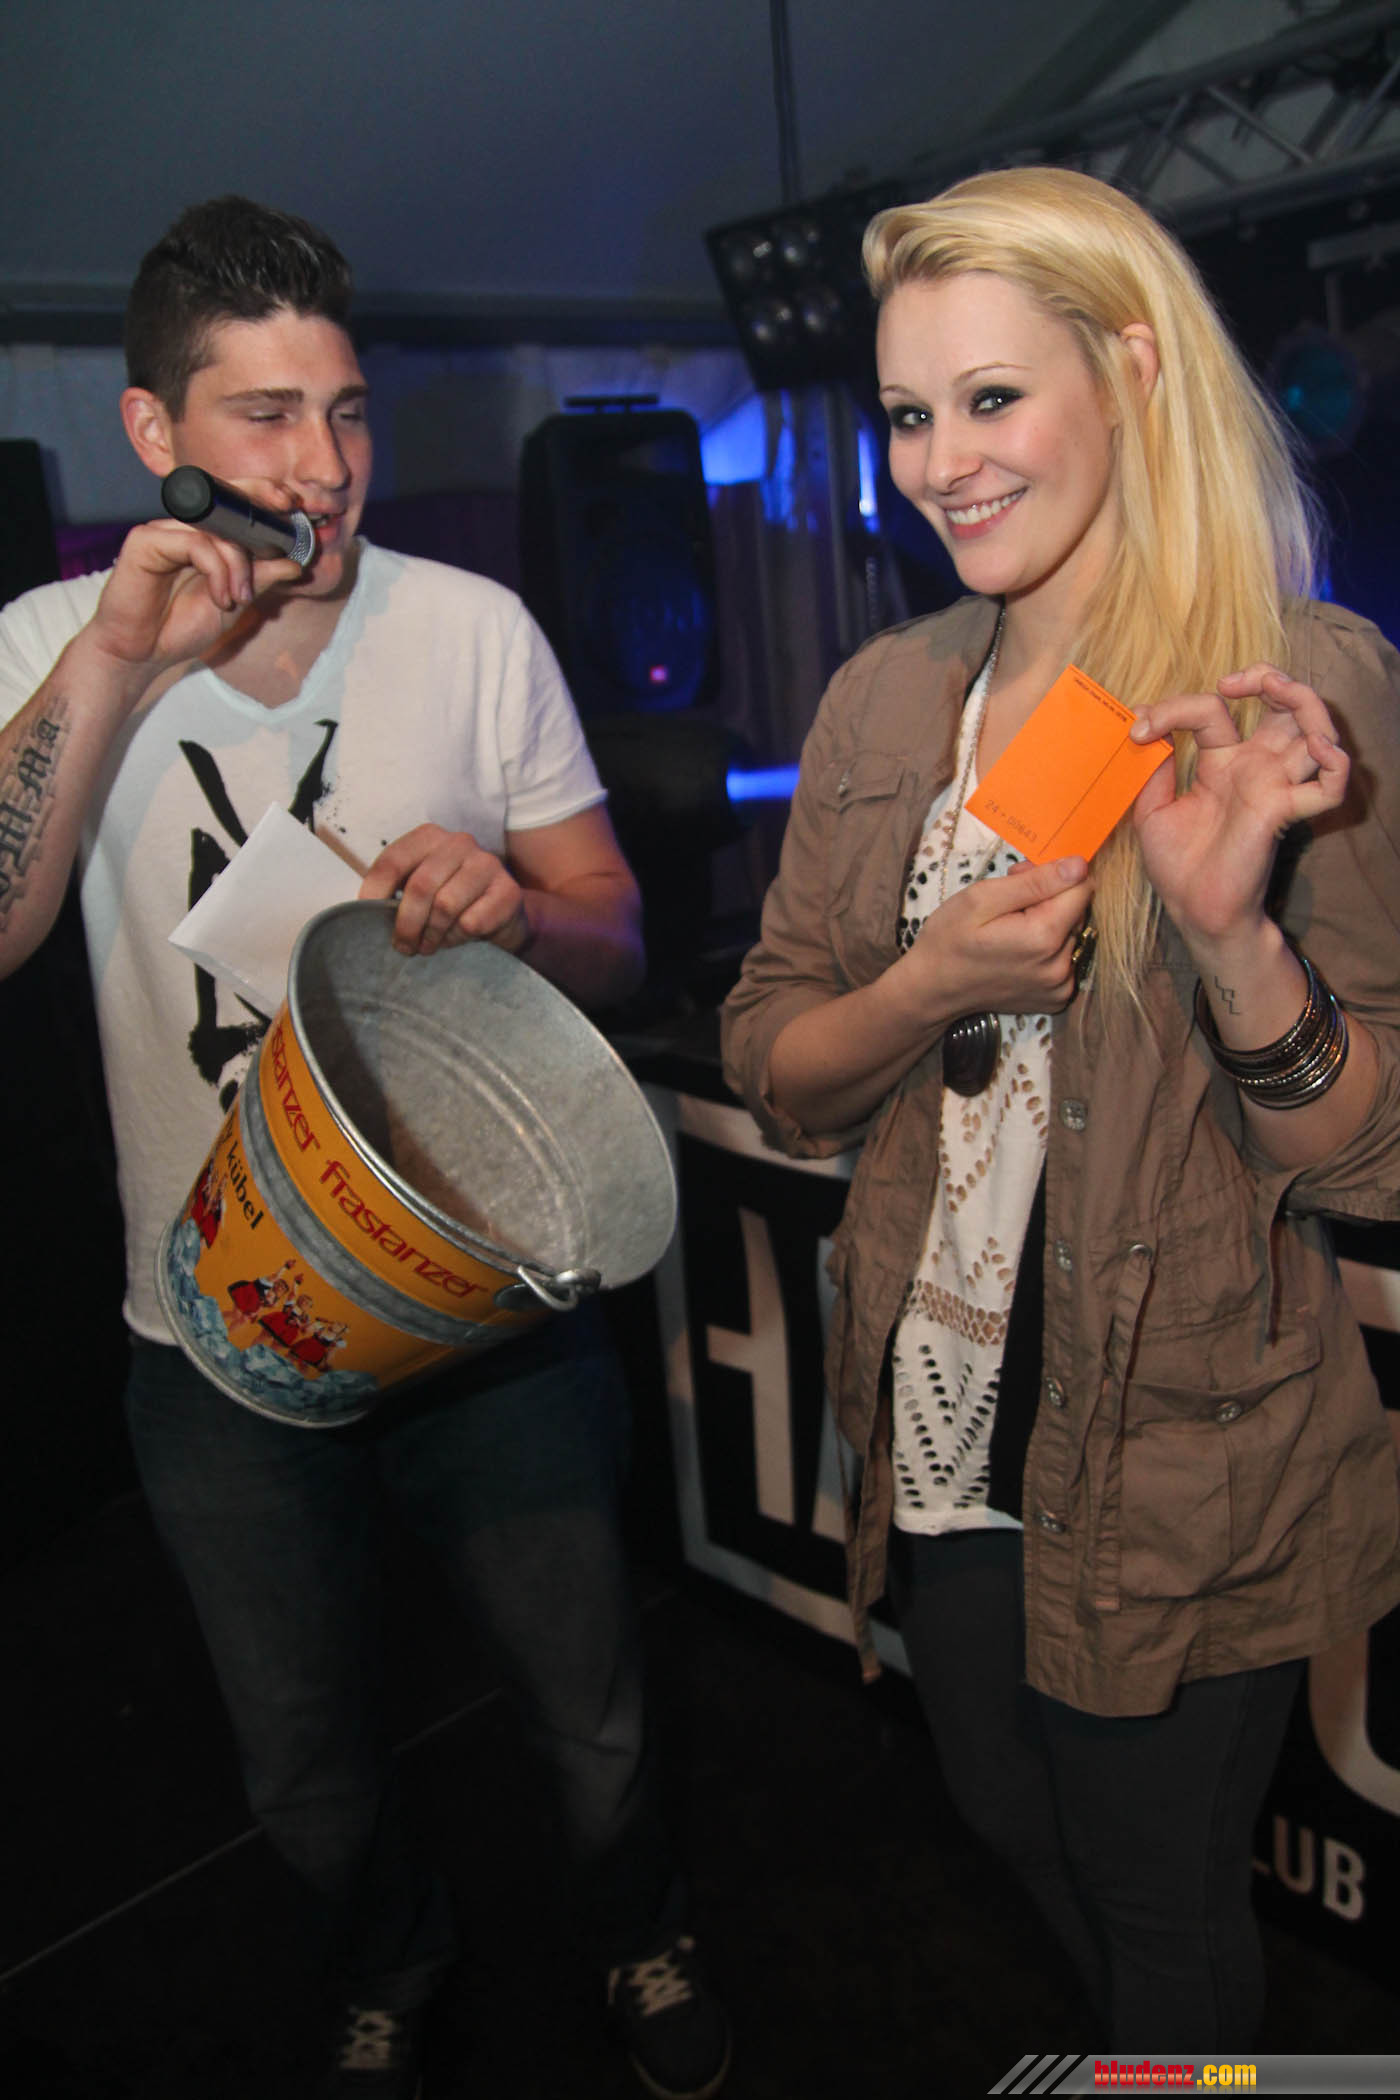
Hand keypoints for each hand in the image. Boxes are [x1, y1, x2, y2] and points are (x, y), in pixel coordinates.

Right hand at [88, 517, 302, 683]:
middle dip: (258, 502)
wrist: (141, 654)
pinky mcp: (145, 540)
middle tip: (284, 517)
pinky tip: (221, 599)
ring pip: (214, 530)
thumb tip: (294, 564)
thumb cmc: (179, 628)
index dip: (262, 494)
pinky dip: (217, 571)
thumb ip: (258, 580)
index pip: (232, 502)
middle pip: (223, 499)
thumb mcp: (233, 603)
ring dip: (238, 565)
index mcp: (202, 537)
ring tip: (238, 598)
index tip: (292, 504)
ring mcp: (162, 531)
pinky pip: (195, 544)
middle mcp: (182, 528)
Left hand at [358, 825, 530, 956]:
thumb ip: (395, 890)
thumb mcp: (420, 886)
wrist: (503, 914)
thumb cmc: (451, 901)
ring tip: (428, 946)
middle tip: (403, 947)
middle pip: (420, 886)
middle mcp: (459, 842)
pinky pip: (470, 922)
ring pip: (445, 906)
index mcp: (430, 836)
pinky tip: (456, 939)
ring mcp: (487, 864)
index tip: (366, 917)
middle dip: (406, 924)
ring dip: (432, 935)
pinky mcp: (507, 891)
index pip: (393, 861)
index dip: (374, 892)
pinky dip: (457, 939)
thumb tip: (362, 912)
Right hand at [905, 854, 1092, 1023]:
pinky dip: (1048, 950)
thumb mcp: (982, 899)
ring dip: (1049, 924)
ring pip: (1073, 935)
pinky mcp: (1057, 997)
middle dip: (1050, 898)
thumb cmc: (949, 940)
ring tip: (1010, 928)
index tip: (1023, 877)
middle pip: (1078, 912)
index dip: (1054, 874)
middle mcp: (1060, 966)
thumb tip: (1079, 866)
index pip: (1082, 888)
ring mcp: (1060, 986)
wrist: (933, 990)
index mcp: (1044, 937)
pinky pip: (1066, 959)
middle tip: (1009, 902)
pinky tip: (1019, 951)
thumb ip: (1035, 881)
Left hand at [1130, 665, 1348, 946]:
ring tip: (1277, 690)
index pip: (1211, 710)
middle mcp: (1254, 766)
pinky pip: (1329, 788)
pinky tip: (1318, 749)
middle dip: (1269, 677)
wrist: (1192, 909)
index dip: (1174, 708)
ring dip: (1305, 702)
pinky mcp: (1282, 811)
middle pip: (1285, 705)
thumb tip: (1143, 723)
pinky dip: (1336, 766)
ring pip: (1316, 730)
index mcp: (1223, 760)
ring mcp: (1273, 786)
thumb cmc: (1177, 863)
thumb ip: (1154, 768)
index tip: (1138, 727)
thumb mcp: (1152, 808)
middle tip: (1234, 681)